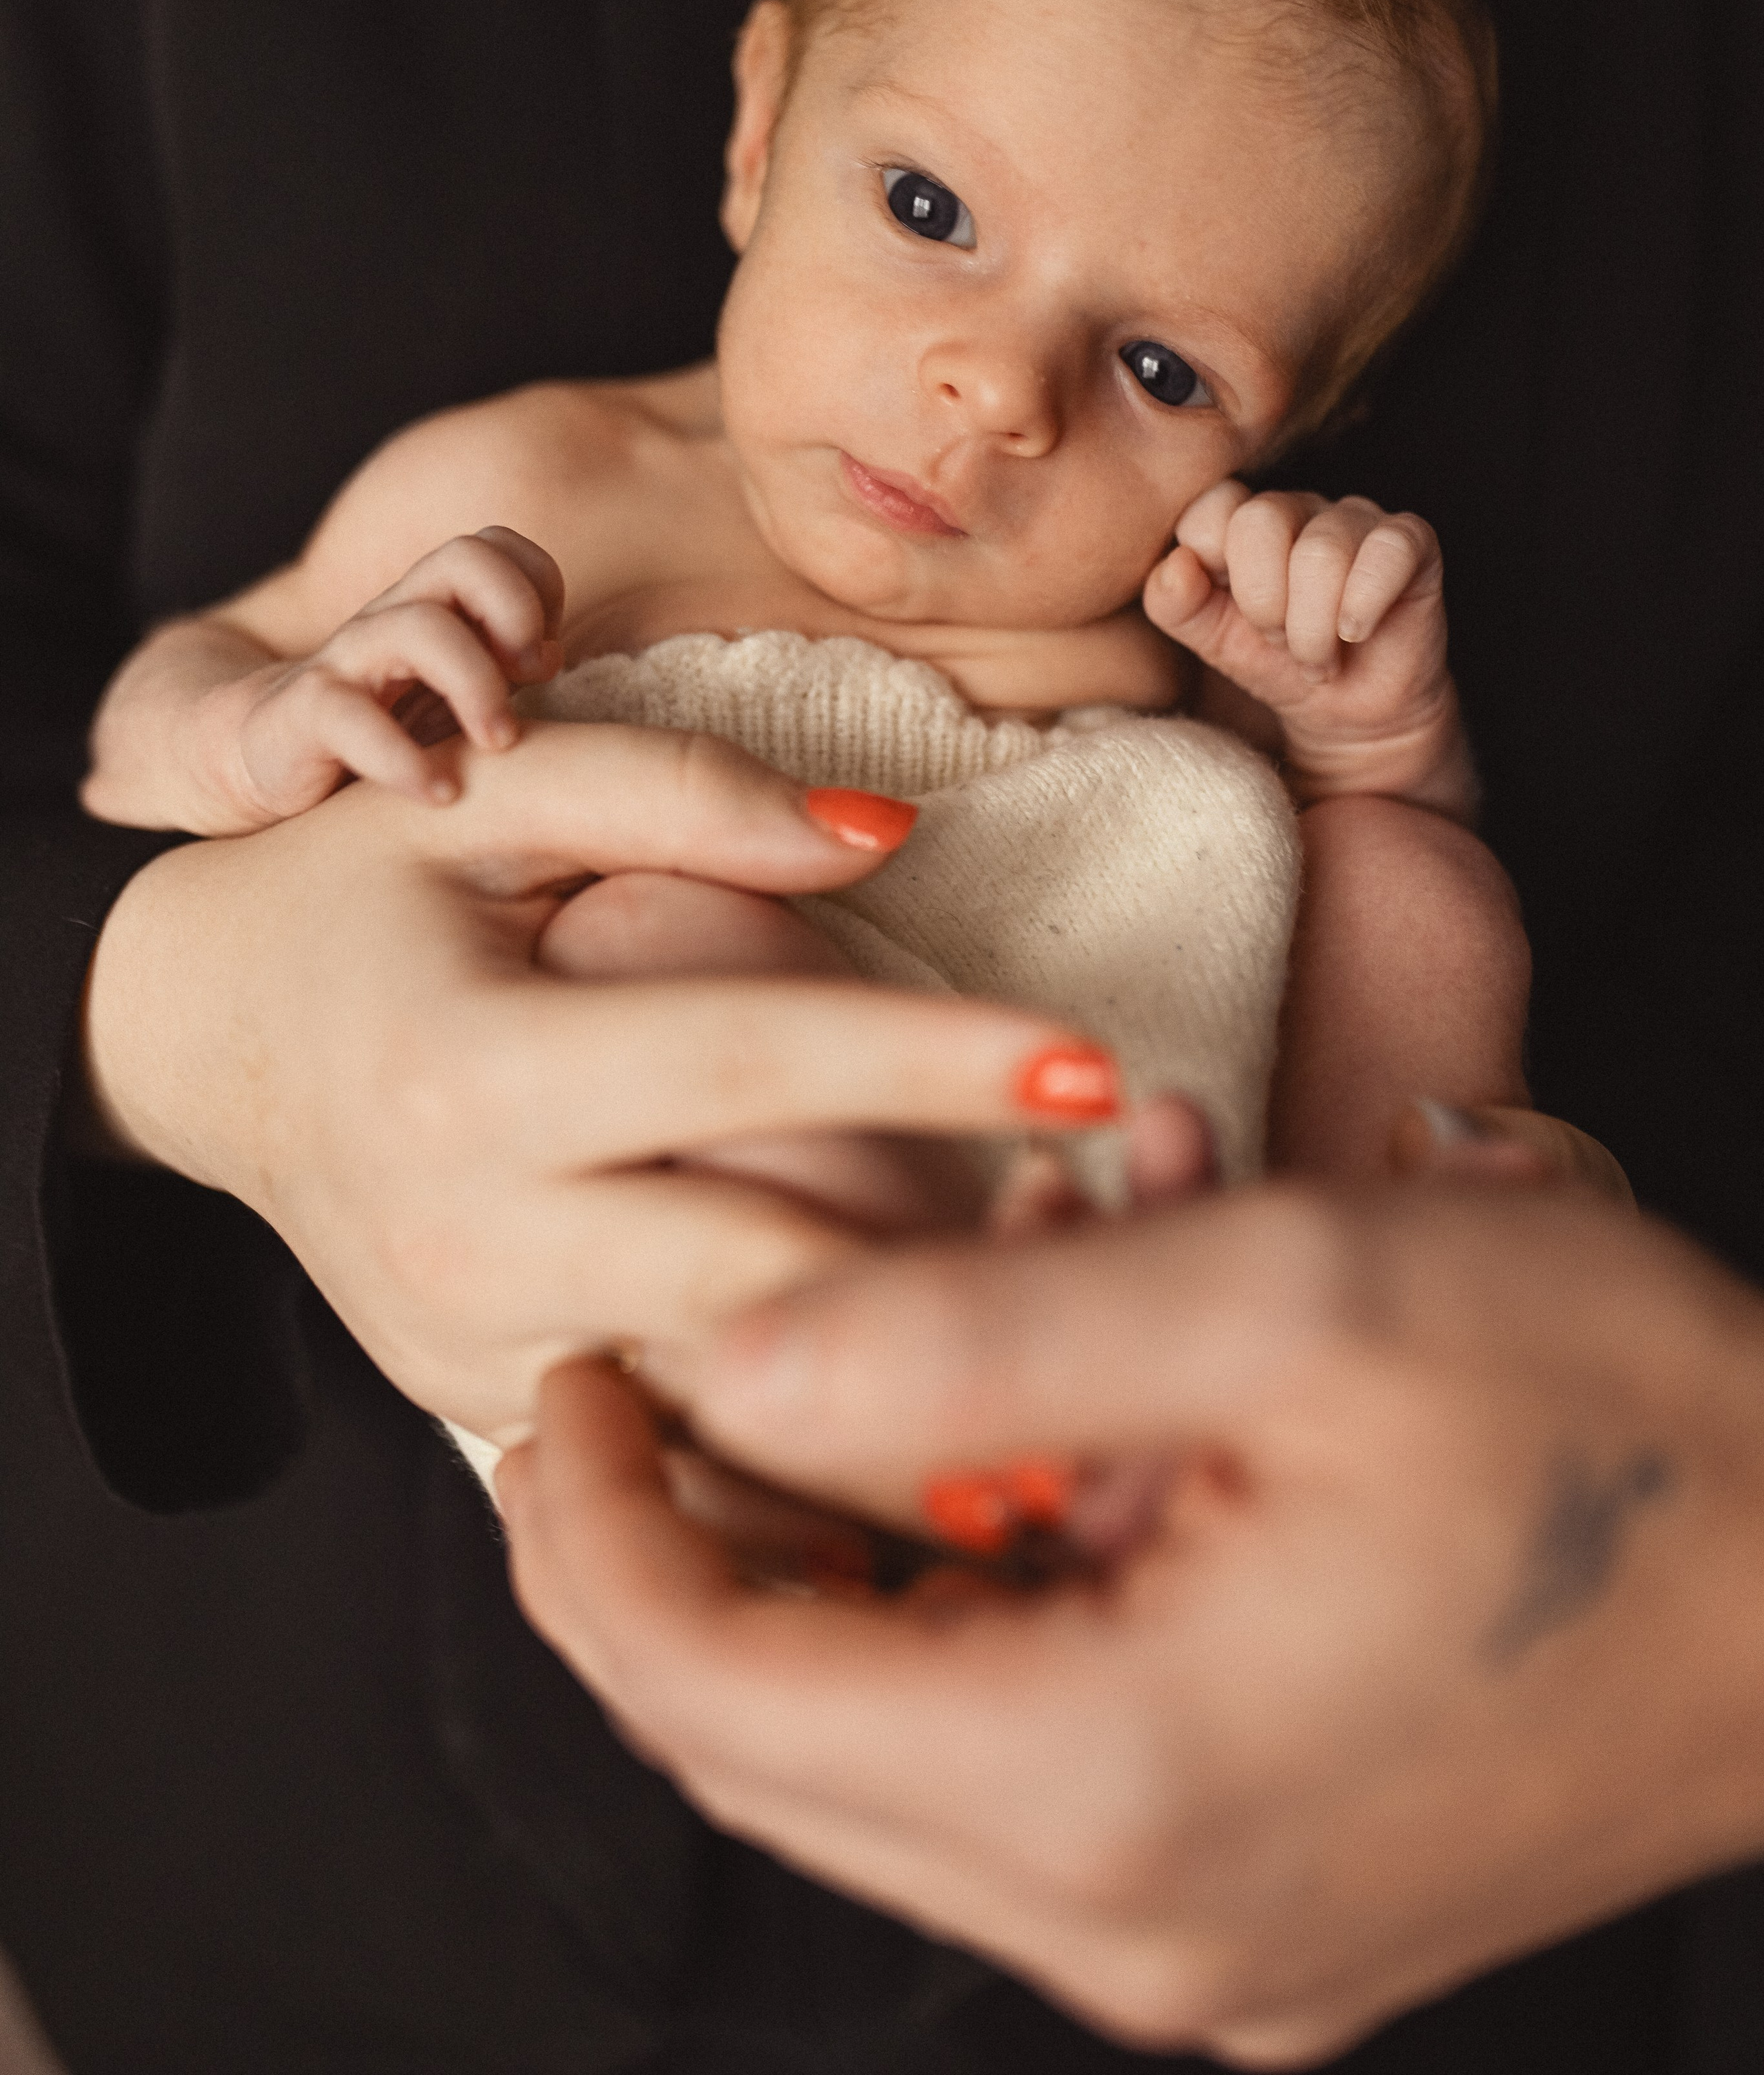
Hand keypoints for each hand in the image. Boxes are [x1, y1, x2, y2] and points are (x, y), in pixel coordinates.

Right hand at [82, 721, 1111, 1442]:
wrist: (202, 1053)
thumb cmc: (364, 897)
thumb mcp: (488, 801)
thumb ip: (674, 789)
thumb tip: (889, 832)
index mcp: (470, 1072)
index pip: (742, 1065)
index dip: (927, 1064)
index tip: (1094, 1061)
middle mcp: (469, 1238)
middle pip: (766, 1283)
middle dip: (966, 1280)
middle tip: (1144, 1248)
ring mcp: (475, 1354)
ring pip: (736, 1403)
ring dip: (919, 1386)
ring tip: (1089, 1346)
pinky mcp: (489, 1415)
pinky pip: (680, 1443)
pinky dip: (815, 1434)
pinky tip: (951, 1412)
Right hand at [225, 526, 564, 819]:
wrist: (251, 759)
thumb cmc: (374, 729)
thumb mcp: (450, 696)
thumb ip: (503, 668)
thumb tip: (553, 654)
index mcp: (432, 607)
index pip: (496, 546)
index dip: (537, 587)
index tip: (543, 658)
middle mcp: (391, 621)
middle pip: (463, 558)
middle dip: (515, 613)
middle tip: (534, 679)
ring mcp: (345, 663)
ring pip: (417, 627)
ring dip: (477, 686)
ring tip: (500, 743)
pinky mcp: (302, 717)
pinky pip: (350, 718)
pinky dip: (404, 760)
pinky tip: (440, 793)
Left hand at [502, 1186, 1763, 2060]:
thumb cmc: (1608, 1416)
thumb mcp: (1290, 1294)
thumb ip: (981, 1333)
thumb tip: (734, 1365)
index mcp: (1118, 1780)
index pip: (720, 1688)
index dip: (600, 1524)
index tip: (575, 1371)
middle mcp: (1140, 1921)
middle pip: (777, 1751)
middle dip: (673, 1560)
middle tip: (642, 1384)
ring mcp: (1205, 1952)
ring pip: (886, 1774)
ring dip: (818, 1589)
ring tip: (822, 1401)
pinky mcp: (1262, 1921)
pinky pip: (1014, 1791)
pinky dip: (947, 1642)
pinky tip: (987, 1494)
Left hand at [1143, 482, 1473, 816]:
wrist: (1348, 715)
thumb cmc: (1277, 665)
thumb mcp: (1211, 641)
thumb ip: (1174, 603)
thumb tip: (1177, 566)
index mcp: (1241, 521)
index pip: (1210, 509)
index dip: (1216, 574)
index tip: (1234, 618)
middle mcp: (1297, 508)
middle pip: (1261, 521)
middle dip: (1265, 605)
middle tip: (1281, 643)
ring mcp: (1355, 518)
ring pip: (1323, 550)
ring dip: (1314, 627)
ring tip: (1319, 655)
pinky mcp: (1410, 541)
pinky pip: (1387, 549)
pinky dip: (1363, 605)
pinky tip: (1358, 632)